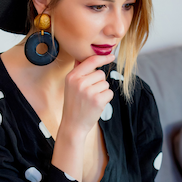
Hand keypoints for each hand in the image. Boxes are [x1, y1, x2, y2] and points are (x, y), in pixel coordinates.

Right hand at [51, 53, 113, 181]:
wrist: (72, 125)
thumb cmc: (73, 104)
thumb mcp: (70, 86)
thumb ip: (78, 72)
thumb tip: (84, 58)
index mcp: (72, 76)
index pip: (91, 61)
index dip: (103, 57)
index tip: (111, 56)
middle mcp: (79, 82)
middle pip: (100, 74)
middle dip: (99, 83)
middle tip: (89, 94)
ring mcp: (88, 91)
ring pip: (106, 84)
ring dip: (102, 92)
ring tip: (91, 100)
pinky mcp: (97, 100)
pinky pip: (109, 93)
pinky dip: (106, 99)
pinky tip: (96, 105)